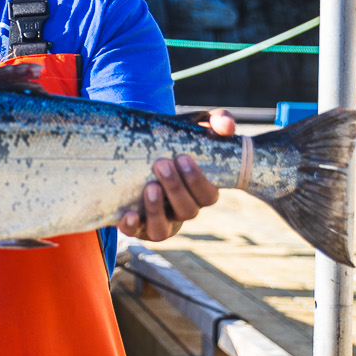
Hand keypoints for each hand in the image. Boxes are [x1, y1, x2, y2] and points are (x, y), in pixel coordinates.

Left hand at [119, 108, 236, 244]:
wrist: (141, 150)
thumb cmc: (176, 141)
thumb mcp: (196, 127)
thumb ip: (217, 121)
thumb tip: (226, 128)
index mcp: (199, 193)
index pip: (208, 196)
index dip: (197, 181)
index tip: (183, 157)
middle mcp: (181, 211)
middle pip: (187, 211)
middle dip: (175, 188)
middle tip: (161, 164)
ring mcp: (159, 221)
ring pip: (163, 229)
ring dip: (157, 210)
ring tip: (150, 186)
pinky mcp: (137, 226)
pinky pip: (136, 234)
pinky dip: (132, 227)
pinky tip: (128, 214)